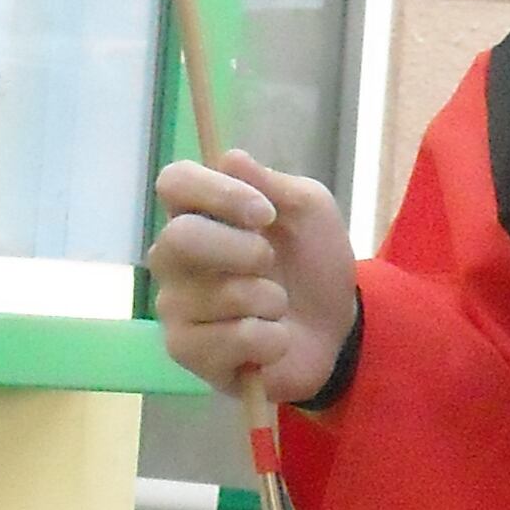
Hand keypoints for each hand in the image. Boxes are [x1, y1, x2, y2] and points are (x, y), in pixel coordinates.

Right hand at [147, 151, 358, 404]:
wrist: (336, 330)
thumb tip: (230, 158)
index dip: (218, 192)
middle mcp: (174, 257)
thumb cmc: (312, 264)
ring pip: (218, 294)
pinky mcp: (187, 351)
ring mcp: (175, 306)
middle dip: (243, 251)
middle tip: (271, 263)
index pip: (174, 182)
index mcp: (199, 214)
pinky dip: (272, 339)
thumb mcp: (310, 212)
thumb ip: (273, 184)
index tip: (265, 213)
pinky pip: (233, 338)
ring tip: (278, 307)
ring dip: (270, 300)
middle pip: (180, 237)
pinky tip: (273, 341)